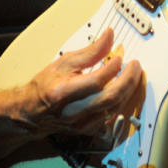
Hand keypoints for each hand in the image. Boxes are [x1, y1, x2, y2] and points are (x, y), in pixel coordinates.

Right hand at [16, 28, 142, 136]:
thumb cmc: (45, 86)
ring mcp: (80, 124)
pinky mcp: (87, 130)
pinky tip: (122, 90)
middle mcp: (72, 112)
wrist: (31, 112)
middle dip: (128, 80)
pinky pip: (111, 117)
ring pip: (114, 109)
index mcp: (63, 93)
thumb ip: (90, 52)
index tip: (120, 57)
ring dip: (127, 91)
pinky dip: (120, 102)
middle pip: (110, 98)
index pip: (96, 81)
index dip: (112, 68)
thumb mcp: (64, 63)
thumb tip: (109, 37)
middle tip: (135, 66)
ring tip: (132, 75)